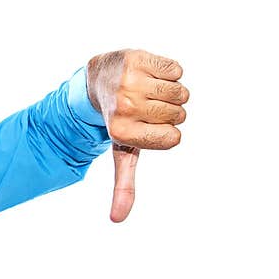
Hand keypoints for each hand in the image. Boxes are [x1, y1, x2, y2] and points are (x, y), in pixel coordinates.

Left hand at [86, 49, 188, 221]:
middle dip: (170, 112)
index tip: (148, 126)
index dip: (168, 133)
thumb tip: (116, 220)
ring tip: (149, 90)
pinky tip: (149, 73)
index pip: (174, 139)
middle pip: (179, 114)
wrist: (97, 79)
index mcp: (123, 133)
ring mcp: (130, 81)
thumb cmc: (118, 119)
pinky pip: (176, 69)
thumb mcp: (121, 152)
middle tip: (147, 106)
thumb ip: (123, 185)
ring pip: (180, 91)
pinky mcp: (137, 58)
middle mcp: (125, 108)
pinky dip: (169, 71)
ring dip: (172, 91)